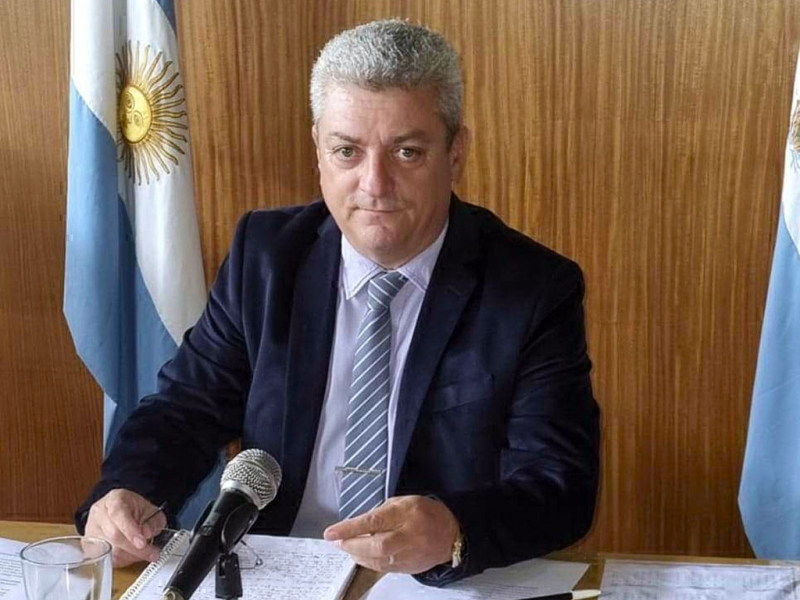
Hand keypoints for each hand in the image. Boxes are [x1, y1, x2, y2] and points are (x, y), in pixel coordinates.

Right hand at [84, 489, 165, 566]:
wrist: (118, 511)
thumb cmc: (132, 509)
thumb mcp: (150, 509)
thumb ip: (153, 520)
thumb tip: (147, 534)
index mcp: (114, 500)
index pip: (118, 515)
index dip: (130, 530)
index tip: (142, 543)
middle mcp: (99, 514)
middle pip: (114, 535)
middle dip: (135, 549)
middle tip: (152, 553)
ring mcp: (91, 531)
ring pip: (110, 551)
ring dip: (131, 556)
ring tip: (145, 554)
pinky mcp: (89, 547)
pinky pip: (105, 559)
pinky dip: (122, 561)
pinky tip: (132, 555)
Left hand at [323, 495, 458, 573]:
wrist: (450, 535)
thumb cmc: (425, 513)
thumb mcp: (403, 502)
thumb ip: (382, 513)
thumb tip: (359, 526)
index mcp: (405, 513)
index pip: (373, 522)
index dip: (350, 528)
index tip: (331, 533)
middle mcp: (408, 536)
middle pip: (376, 546)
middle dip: (352, 545)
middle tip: (337, 541)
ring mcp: (409, 555)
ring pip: (378, 560)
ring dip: (358, 555)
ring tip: (347, 547)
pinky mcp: (408, 568)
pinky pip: (384, 568)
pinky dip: (369, 562)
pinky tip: (361, 555)